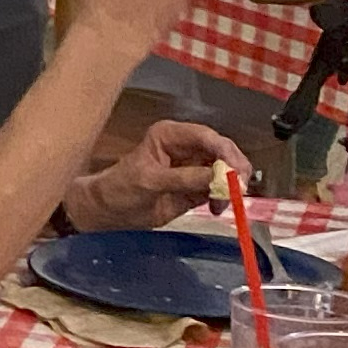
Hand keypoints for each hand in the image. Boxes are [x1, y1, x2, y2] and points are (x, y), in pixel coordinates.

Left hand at [65, 118, 233, 235]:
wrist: (108, 212)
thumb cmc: (119, 189)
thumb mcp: (149, 182)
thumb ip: (184, 178)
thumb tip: (219, 177)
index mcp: (170, 135)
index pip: (206, 137)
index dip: (225, 151)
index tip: (236, 171)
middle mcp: (186, 147)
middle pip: (222, 151)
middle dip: (234, 169)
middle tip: (239, 188)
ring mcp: (194, 167)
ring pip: (226, 170)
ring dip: (231, 186)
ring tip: (224, 203)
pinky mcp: (198, 186)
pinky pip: (220, 188)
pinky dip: (225, 197)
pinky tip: (218, 207)